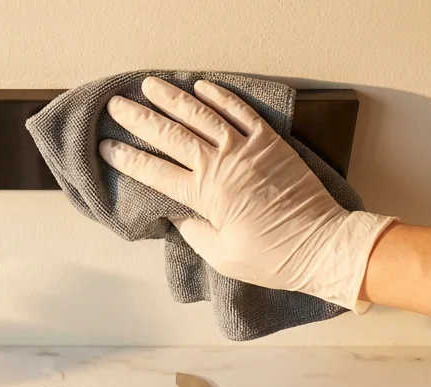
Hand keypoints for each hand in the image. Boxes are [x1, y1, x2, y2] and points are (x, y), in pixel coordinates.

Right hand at [98, 77, 394, 310]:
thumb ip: (195, 231)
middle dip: (140, 120)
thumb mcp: (222, 256)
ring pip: (202, 116)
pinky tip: (201, 86)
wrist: (323, 246)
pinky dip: (220, 97)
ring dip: (174, 99)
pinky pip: (241, 112)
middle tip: (117, 106)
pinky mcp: (270, 143)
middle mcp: (222, 166)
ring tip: (150, 86)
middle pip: (172, 136)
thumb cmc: (273, 258)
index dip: (128, 158)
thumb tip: (178, 213)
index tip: (107, 147)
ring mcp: (247, 150)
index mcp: (206, 197)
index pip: (155, 172)